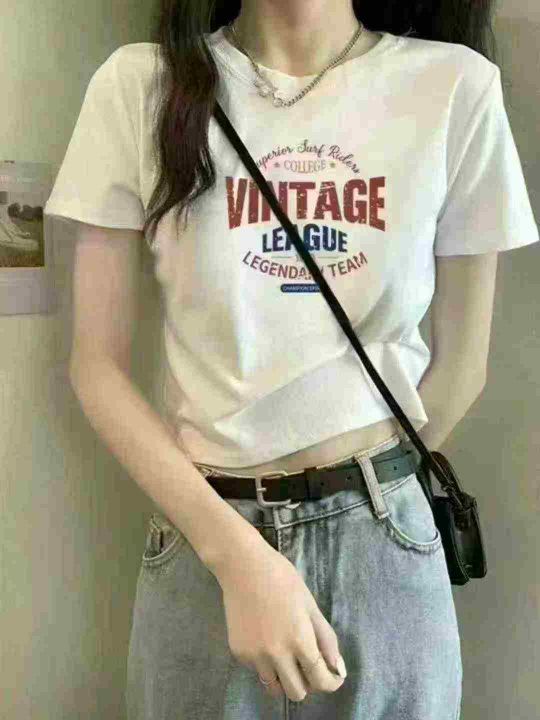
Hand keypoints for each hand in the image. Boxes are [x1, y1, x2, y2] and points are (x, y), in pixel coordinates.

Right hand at [216, 542, 346, 701]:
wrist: (243, 566)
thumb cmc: (281, 578)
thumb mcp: (310, 604)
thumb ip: (325, 638)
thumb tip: (337, 668)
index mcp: (299, 640)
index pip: (320, 680)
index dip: (332, 682)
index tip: (334, 676)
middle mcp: (276, 654)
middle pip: (297, 693)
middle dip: (308, 683)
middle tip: (309, 663)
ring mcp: (254, 656)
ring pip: (275, 687)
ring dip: (286, 678)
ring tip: (287, 655)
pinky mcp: (238, 653)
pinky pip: (258, 671)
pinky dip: (267, 664)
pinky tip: (266, 639)